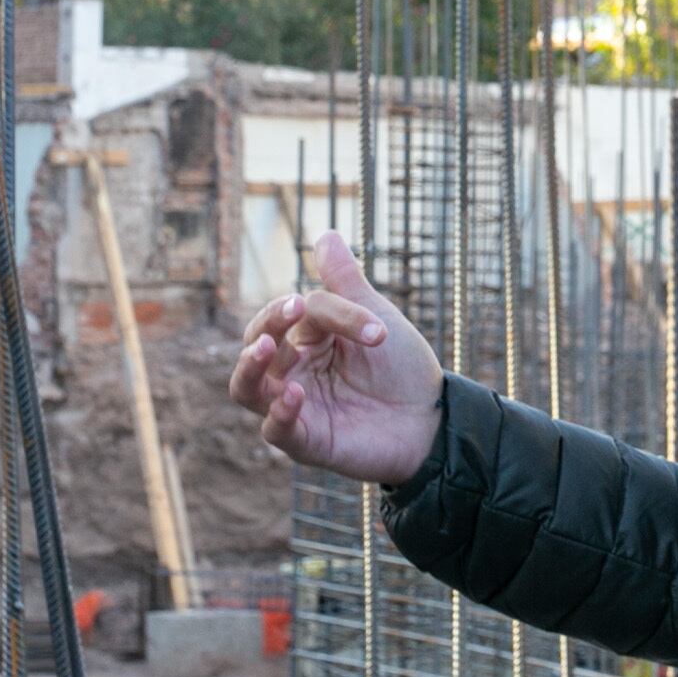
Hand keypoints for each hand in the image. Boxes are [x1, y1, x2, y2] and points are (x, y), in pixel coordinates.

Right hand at [227, 231, 445, 486]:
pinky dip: (280, 412)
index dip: (316, 310)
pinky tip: (296, 395)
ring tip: (264, 349)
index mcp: (303, 340)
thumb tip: (325, 234)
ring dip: (249, 367)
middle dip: (266, 325)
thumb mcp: (375, 317)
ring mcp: (294, 408)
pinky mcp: (305, 442)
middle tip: (292, 310)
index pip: (290, 315)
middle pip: (254, 346)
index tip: (352, 319)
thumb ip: (345, 282)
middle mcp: (290, 372)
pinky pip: (275, 429)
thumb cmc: (401, 367)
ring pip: (246, 388)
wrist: (431, 417)